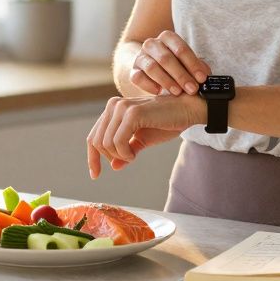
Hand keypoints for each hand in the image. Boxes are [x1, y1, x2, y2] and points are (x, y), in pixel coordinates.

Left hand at [86, 94, 205, 178]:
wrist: (187, 110)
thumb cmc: (166, 123)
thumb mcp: (142, 140)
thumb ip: (126, 150)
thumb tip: (113, 166)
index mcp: (113, 109)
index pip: (93, 136)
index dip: (92, 157)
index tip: (95, 175)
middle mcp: (114, 105)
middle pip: (97, 141)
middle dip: (109, 157)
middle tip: (129, 159)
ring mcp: (122, 107)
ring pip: (106, 143)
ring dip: (119, 156)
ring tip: (134, 155)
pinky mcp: (132, 113)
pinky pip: (117, 142)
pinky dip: (124, 154)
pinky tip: (134, 154)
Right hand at [130, 30, 211, 95]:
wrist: (150, 65)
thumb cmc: (174, 64)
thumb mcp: (187, 62)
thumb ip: (197, 67)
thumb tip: (206, 75)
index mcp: (168, 37)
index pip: (181, 48)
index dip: (193, 64)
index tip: (202, 78)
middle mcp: (152, 44)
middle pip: (166, 58)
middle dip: (181, 75)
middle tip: (192, 89)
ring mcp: (141, 57)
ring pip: (151, 67)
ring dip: (166, 81)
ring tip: (177, 92)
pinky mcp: (133, 71)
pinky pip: (138, 78)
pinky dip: (149, 85)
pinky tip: (159, 92)